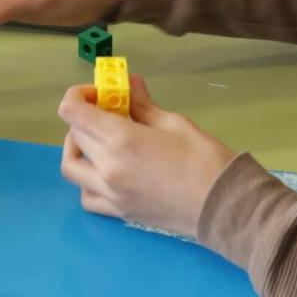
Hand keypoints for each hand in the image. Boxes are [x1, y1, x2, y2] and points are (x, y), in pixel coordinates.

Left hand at [58, 75, 235, 239]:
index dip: (78, 95)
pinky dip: (86, 181)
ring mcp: (111, 194)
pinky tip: (106, 171)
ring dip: (77, 148)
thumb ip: (143, 105)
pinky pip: (87, 197)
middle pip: (74, 134)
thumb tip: (129, 84)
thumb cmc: (205, 159)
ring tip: (99, 141)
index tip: (99, 93)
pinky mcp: (120, 213)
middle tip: (108, 111)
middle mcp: (107, 169)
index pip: (73, 112)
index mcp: (121, 141)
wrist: (226, 207)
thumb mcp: (175, 123)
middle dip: (85, 116)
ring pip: (71, 167)